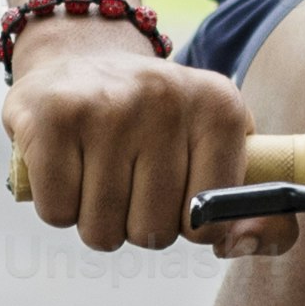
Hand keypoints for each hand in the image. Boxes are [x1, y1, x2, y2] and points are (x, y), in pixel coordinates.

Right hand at [5, 22, 269, 253]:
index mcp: (219, 107)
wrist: (81, 59)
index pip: (209, 223)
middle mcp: (167, 99)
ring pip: (101, 229)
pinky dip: (58, 206)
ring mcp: (107, 105)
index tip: (176, 191)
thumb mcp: (217, 149)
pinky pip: (57, 212)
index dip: (187, 225)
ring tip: (97, 172)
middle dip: (136, 224)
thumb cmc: (156, 125)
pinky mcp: (52, 116)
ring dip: (95, 219)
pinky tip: (66, 166)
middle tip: (129, 179)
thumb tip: (242, 246)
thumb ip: (252, 210)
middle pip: (152, 232)